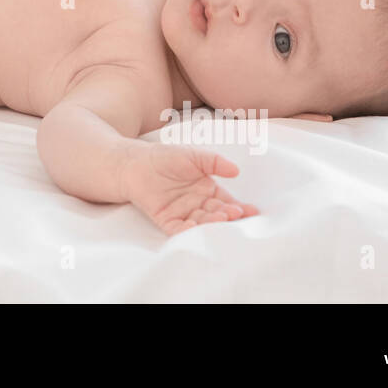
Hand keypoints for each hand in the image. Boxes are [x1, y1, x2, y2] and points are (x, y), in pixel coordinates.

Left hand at [123, 144, 259, 235]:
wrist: (136, 162)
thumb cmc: (165, 157)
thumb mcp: (194, 156)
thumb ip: (215, 162)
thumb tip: (236, 171)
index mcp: (207, 190)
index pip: (226, 201)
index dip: (239, 207)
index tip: (251, 210)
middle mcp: (197, 204)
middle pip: (216, 214)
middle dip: (227, 215)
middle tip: (236, 213)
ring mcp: (183, 213)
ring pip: (201, 223)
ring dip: (212, 222)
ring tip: (222, 217)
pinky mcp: (166, 219)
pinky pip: (179, 229)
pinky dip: (188, 231)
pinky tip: (197, 228)